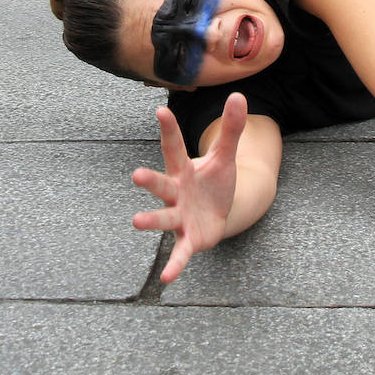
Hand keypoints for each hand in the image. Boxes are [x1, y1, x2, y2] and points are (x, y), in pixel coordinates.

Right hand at [132, 94, 247, 282]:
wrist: (220, 213)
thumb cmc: (215, 182)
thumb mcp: (226, 155)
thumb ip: (232, 128)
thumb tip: (238, 95)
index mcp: (184, 170)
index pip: (175, 147)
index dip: (169, 130)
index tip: (161, 110)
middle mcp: (176, 193)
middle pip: (162, 185)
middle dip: (150, 181)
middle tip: (136, 175)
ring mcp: (180, 217)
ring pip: (164, 218)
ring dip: (151, 220)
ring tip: (136, 221)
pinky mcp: (189, 239)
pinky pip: (179, 253)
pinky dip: (174, 265)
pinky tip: (166, 279)